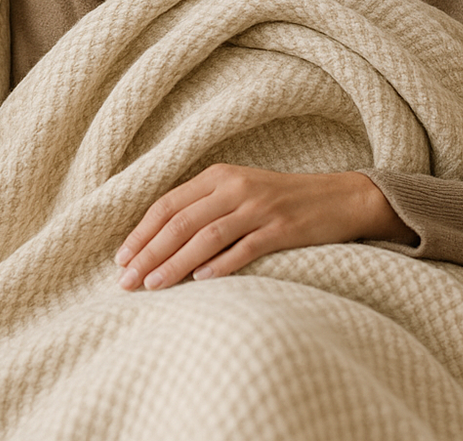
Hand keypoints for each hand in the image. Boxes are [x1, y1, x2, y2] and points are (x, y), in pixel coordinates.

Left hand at [114, 165, 414, 289]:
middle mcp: (235, 187)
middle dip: (149, 253)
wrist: (341, 198)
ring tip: (153, 286)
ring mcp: (259, 207)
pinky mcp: (282, 228)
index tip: (121, 259)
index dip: (142, 233)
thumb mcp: (240, 192)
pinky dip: (219, 265)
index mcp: (218, 176)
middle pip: (181, 223)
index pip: (168, 205)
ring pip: (205, 237)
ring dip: (175, 264)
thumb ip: (204, 207)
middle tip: (127, 281)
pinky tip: (200, 281)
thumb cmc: (282, 200)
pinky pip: (244, 248)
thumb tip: (159, 241)